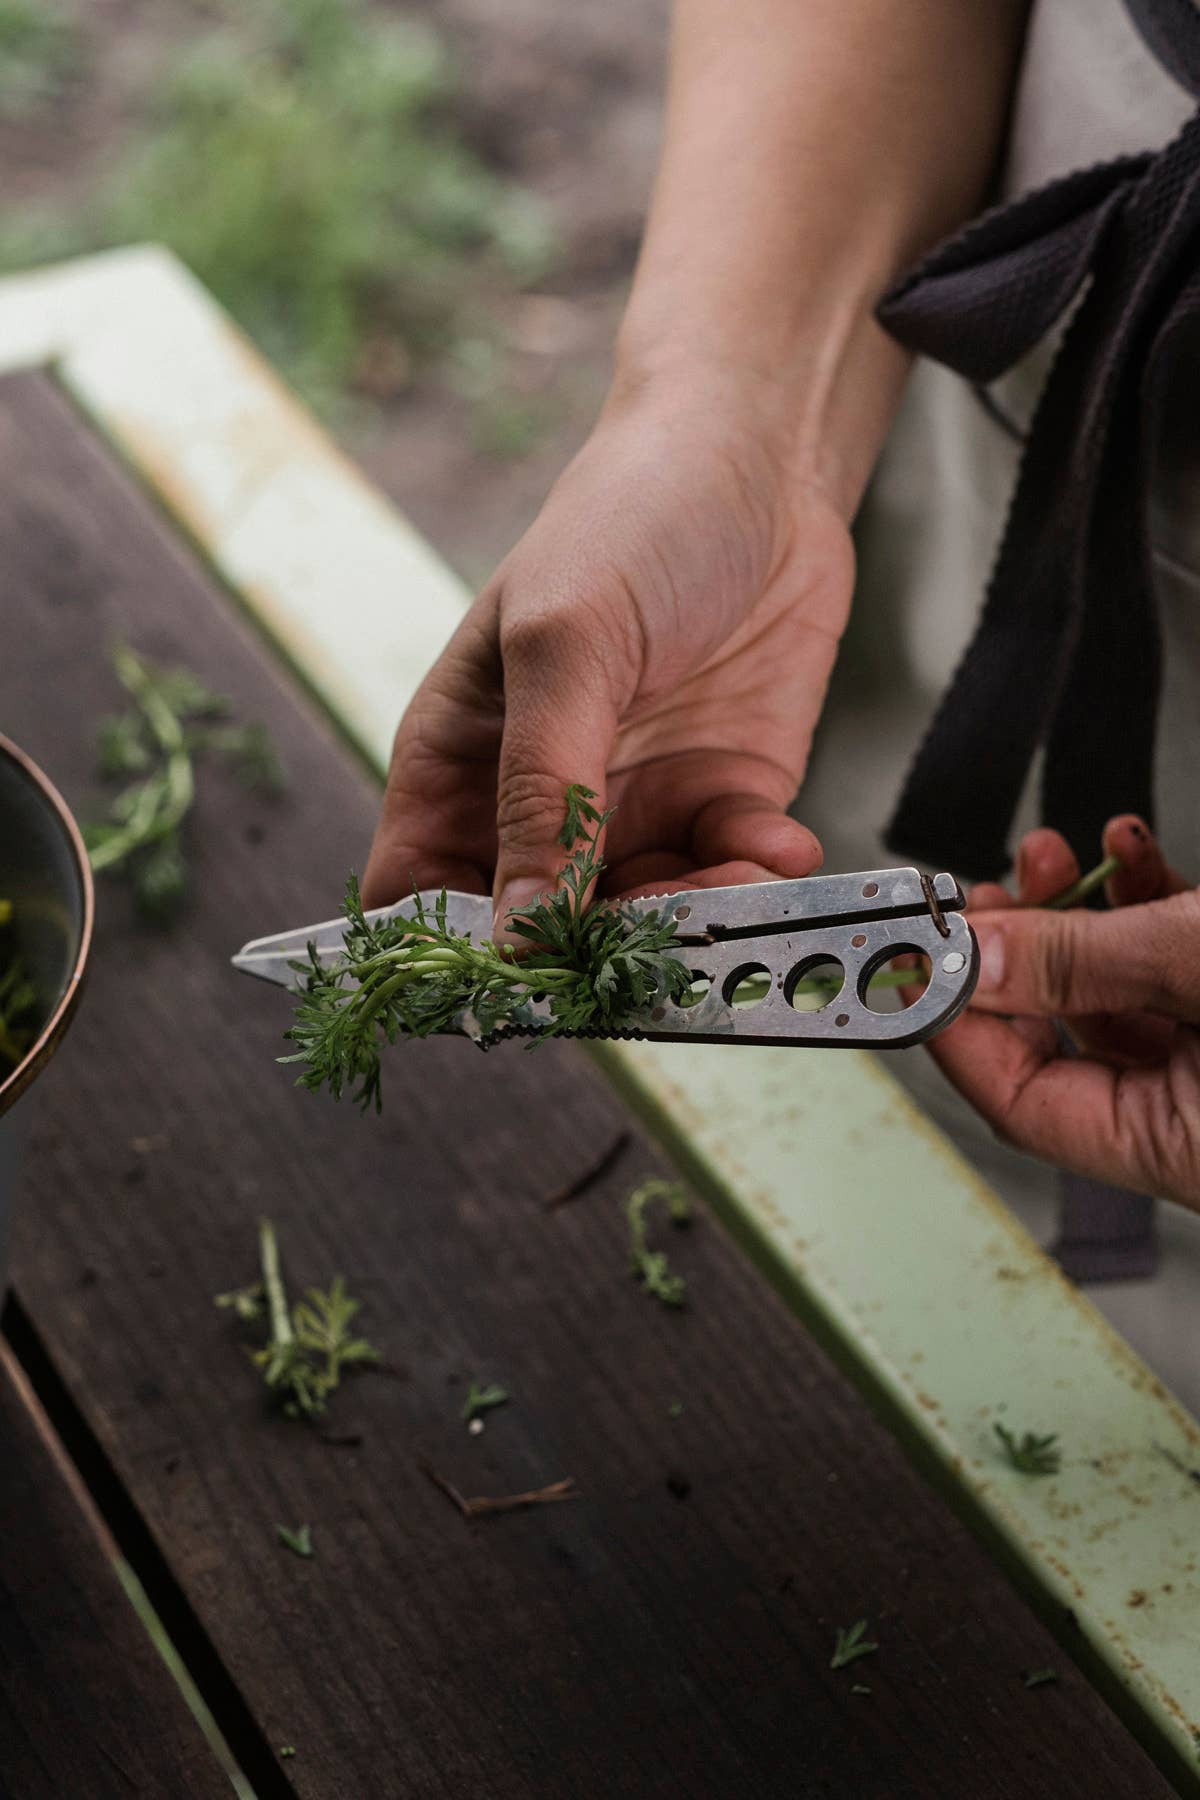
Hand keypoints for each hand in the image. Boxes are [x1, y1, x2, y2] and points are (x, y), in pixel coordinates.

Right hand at [363, 371, 850, 929]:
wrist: (764, 459)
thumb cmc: (628, 518)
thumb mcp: (564, 645)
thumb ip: (540, 791)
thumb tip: (514, 933)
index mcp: (458, 765)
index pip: (418, 901)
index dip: (451, 957)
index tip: (519, 978)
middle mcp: (538, 804)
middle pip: (541, 936)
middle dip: (604, 954)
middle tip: (666, 942)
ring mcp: (633, 806)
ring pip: (646, 925)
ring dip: (696, 923)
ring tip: (743, 879)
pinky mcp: (721, 799)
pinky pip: (728, 878)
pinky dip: (756, 877)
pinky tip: (780, 839)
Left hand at [926, 816, 1199, 1207]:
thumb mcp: (1194, 966)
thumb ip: (1079, 963)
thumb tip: (970, 961)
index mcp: (1171, 1147)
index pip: (1016, 1101)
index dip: (953, 1022)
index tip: (913, 954)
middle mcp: (1188, 1120)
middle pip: (1055, 1043)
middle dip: (1012, 952)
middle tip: (981, 897)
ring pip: (1110, 996)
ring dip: (1073, 915)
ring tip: (1050, 855)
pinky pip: (1166, 972)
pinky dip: (1141, 909)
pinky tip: (1128, 852)